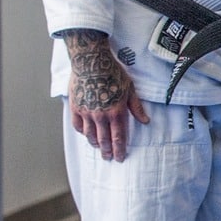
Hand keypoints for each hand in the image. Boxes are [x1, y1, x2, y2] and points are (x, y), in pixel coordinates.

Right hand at [64, 30, 148, 161]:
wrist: (91, 62)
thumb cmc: (112, 72)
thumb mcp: (130, 89)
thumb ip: (136, 107)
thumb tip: (145, 121)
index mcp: (116, 112)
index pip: (118, 137)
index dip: (119, 149)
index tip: (120, 157)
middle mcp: (101, 116)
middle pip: (104, 139)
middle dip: (107, 151)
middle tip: (108, 158)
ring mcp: (86, 112)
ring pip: (90, 135)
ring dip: (95, 143)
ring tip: (98, 147)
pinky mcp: (76, 107)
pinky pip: (78, 125)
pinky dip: (82, 132)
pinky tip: (86, 134)